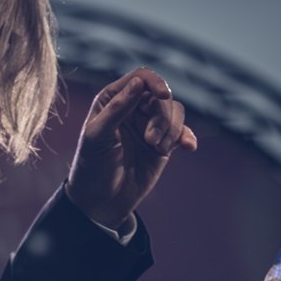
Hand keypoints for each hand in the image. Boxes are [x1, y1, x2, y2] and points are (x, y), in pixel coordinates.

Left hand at [66, 68, 197, 228]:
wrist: (101, 201)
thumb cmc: (92, 166)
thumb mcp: (97, 136)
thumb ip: (116, 109)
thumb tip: (138, 82)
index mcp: (113, 100)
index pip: (140, 78)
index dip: (155, 82)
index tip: (164, 95)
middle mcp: (132, 108)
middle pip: (161, 96)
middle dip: (162, 116)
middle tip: (151, 141)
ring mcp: (149, 125)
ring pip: (174, 111)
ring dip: (171, 129)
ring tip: (157, 149)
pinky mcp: (163, 143)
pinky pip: (182, 131)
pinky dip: (187, 136)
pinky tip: (188, 147)